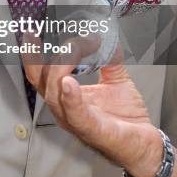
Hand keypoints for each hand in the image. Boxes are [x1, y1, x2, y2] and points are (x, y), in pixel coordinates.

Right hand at [21, 33, 162, 176]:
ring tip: (74, 48)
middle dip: (46, 56)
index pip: (39, 75)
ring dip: (61, 67)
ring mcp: (76, 121)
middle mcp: (65, 109)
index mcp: (65, 96)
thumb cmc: (125, 118)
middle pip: (42, 81)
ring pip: (54, 95)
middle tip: (66, 36)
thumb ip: (110, 57)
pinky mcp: (93, 131)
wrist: (146, 144)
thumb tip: (108, 35)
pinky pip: (76, 115)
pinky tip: (69, 81)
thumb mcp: (116, 79)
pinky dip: (70, 98)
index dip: (30, 55)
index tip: (32, 32)